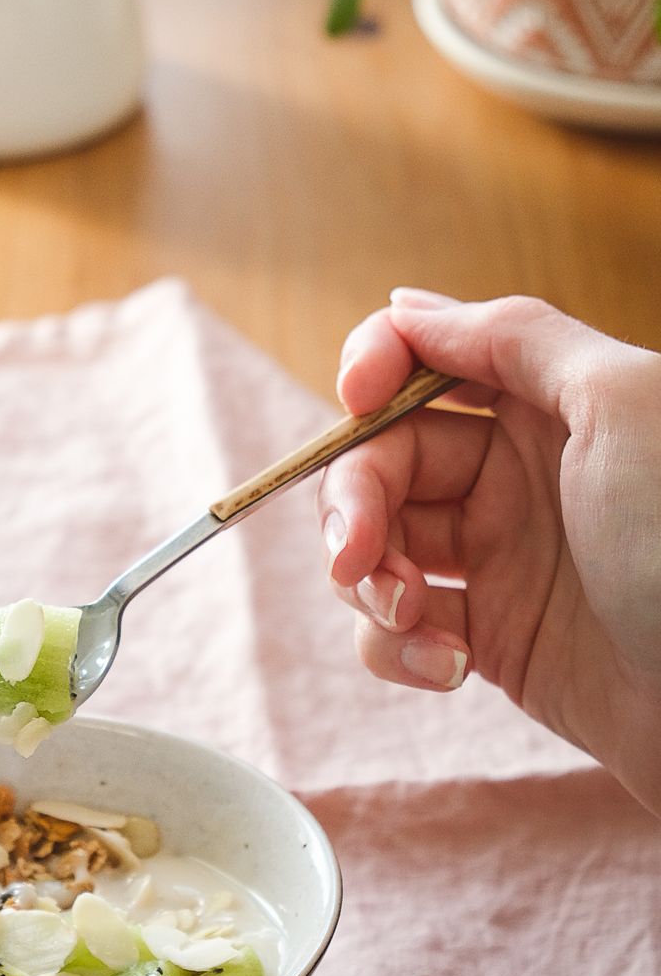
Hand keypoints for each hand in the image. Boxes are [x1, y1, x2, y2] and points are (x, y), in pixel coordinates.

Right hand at [317, 290, 660, 816]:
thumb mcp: (622, 401)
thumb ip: (515, 339)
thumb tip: (406, 307)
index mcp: (548, 402)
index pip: (424, 360)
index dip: (372, 371)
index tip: (354, 403)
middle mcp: (515, 474)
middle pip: (380, 460)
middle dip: (353, 503)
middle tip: (356, 556)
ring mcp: (496, 561)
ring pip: (374, 548)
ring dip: (367, 583)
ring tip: (411, 617)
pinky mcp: (485, 642)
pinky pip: (396, 631)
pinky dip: (398, 648)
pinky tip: (449, 667)